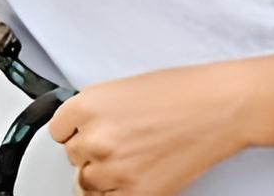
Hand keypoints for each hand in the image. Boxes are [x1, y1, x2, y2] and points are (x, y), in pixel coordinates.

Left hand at [47, 62, 251, 194]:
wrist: (216, 107)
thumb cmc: (180, 92)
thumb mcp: (124, 88)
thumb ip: (98, 109)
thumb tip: (85, 126)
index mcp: (89, 104)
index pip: (57, 129)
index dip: (72, 130)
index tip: (80, 132)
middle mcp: (96, 137)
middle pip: (73, 156)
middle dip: (90, 150)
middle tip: (116, 142)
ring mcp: (114, 168)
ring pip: (87, 182)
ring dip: (102, 174)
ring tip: (127, 158)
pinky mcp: (136, 193)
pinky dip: (116, 192)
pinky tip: (131, 177)